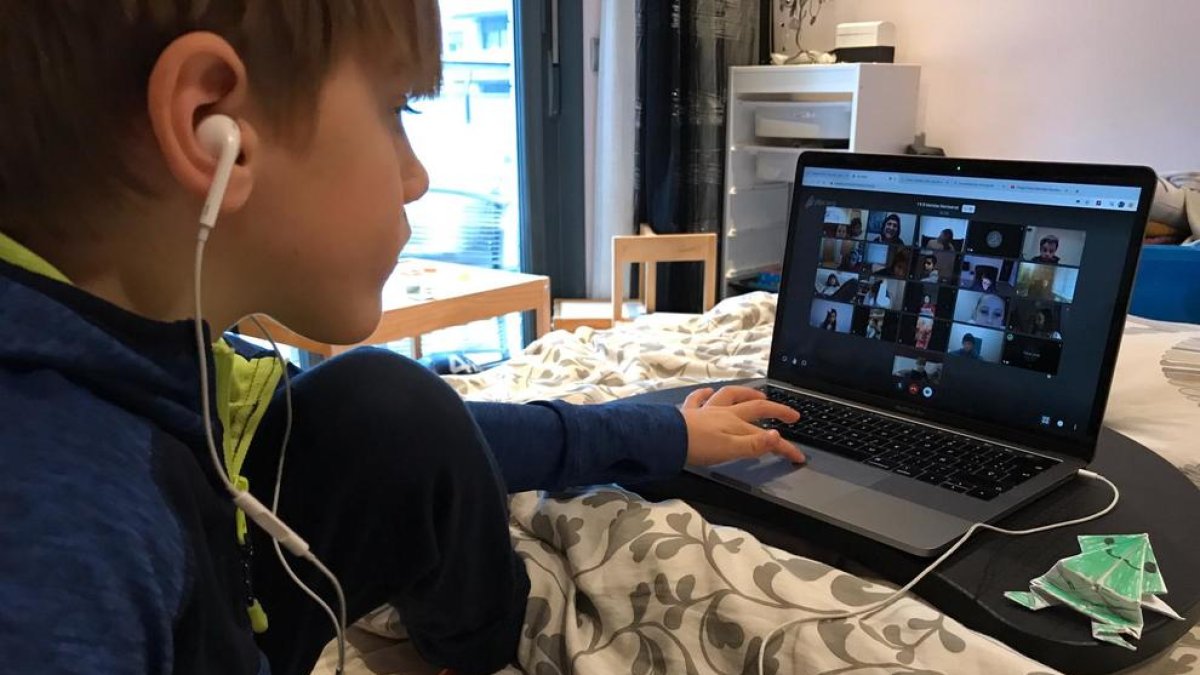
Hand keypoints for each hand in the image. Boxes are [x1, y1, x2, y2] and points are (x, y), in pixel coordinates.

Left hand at [679, 386, 805, 465]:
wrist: (666, 439)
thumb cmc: (697, 447)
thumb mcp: (730, 450)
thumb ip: (754, 444)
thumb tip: (778, 436)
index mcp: (736, 423)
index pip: (767, 435)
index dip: (785, 447)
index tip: (798, 457)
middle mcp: (723, 413)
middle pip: (754, 407)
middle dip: (775, 409)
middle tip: (790, 414)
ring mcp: (706, 410)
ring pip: (729, 396)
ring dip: (745, 393)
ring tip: (757, 394)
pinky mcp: (688, 413)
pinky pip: (698, 399)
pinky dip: (705, 395)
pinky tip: (708, 393)